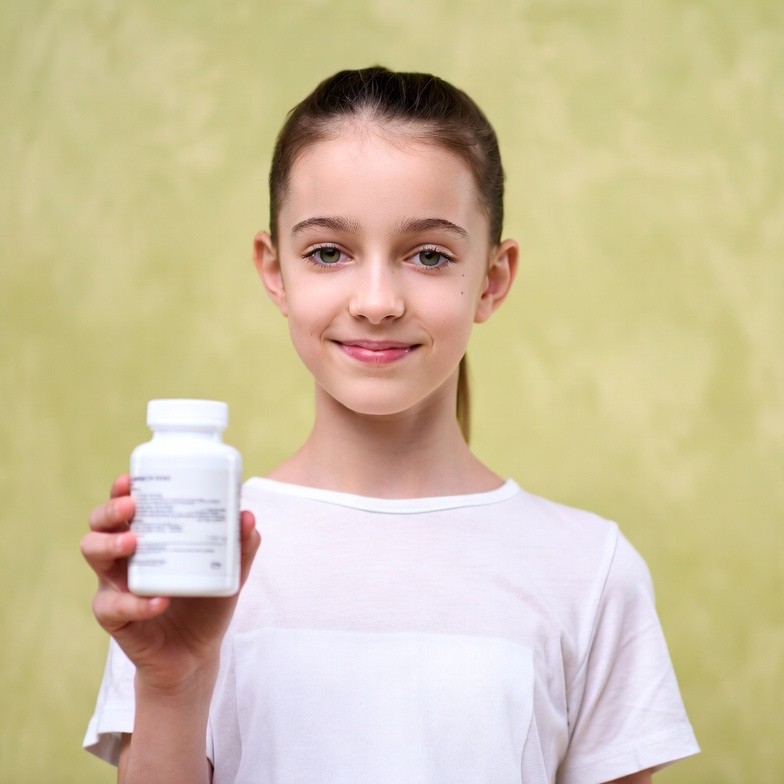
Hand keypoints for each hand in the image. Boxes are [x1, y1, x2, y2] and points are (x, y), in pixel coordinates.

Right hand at [81, 474, 260, 692]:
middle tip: (131, 506)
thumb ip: (240, 547)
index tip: (130, 478)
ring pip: (93, 556)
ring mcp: (115, 586)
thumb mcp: (229, 572)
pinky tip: (159, 600)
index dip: (121, 490)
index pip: (126, 507)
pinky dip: (137, 602)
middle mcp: (124, 557)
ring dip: (110, 545)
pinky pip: (114, 607)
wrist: (196, 655)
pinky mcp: (116, 618)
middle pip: (99, 524)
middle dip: (110, 510)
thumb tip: (247, 516)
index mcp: (148, 537)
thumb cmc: (206, 603)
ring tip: (135, 543)